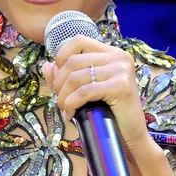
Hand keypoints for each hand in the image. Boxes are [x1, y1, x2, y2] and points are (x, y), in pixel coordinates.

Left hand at [42, 35, 152, 156]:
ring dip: (63, 97)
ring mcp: (121, 70)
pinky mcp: (120, 86)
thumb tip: (46, 65)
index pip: (79, 40)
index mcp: (111, 53)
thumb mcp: (85, 90)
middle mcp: (118, 57)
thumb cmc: (107, 112)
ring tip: (65, 110)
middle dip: (59, 84)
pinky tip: (71, 114)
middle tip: (60, 102)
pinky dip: (71, 104)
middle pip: (73, 61)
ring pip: (76, 78)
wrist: (129, 135)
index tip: (59, 78)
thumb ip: (66, 76)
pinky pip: (84, 92)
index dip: (61, 56)